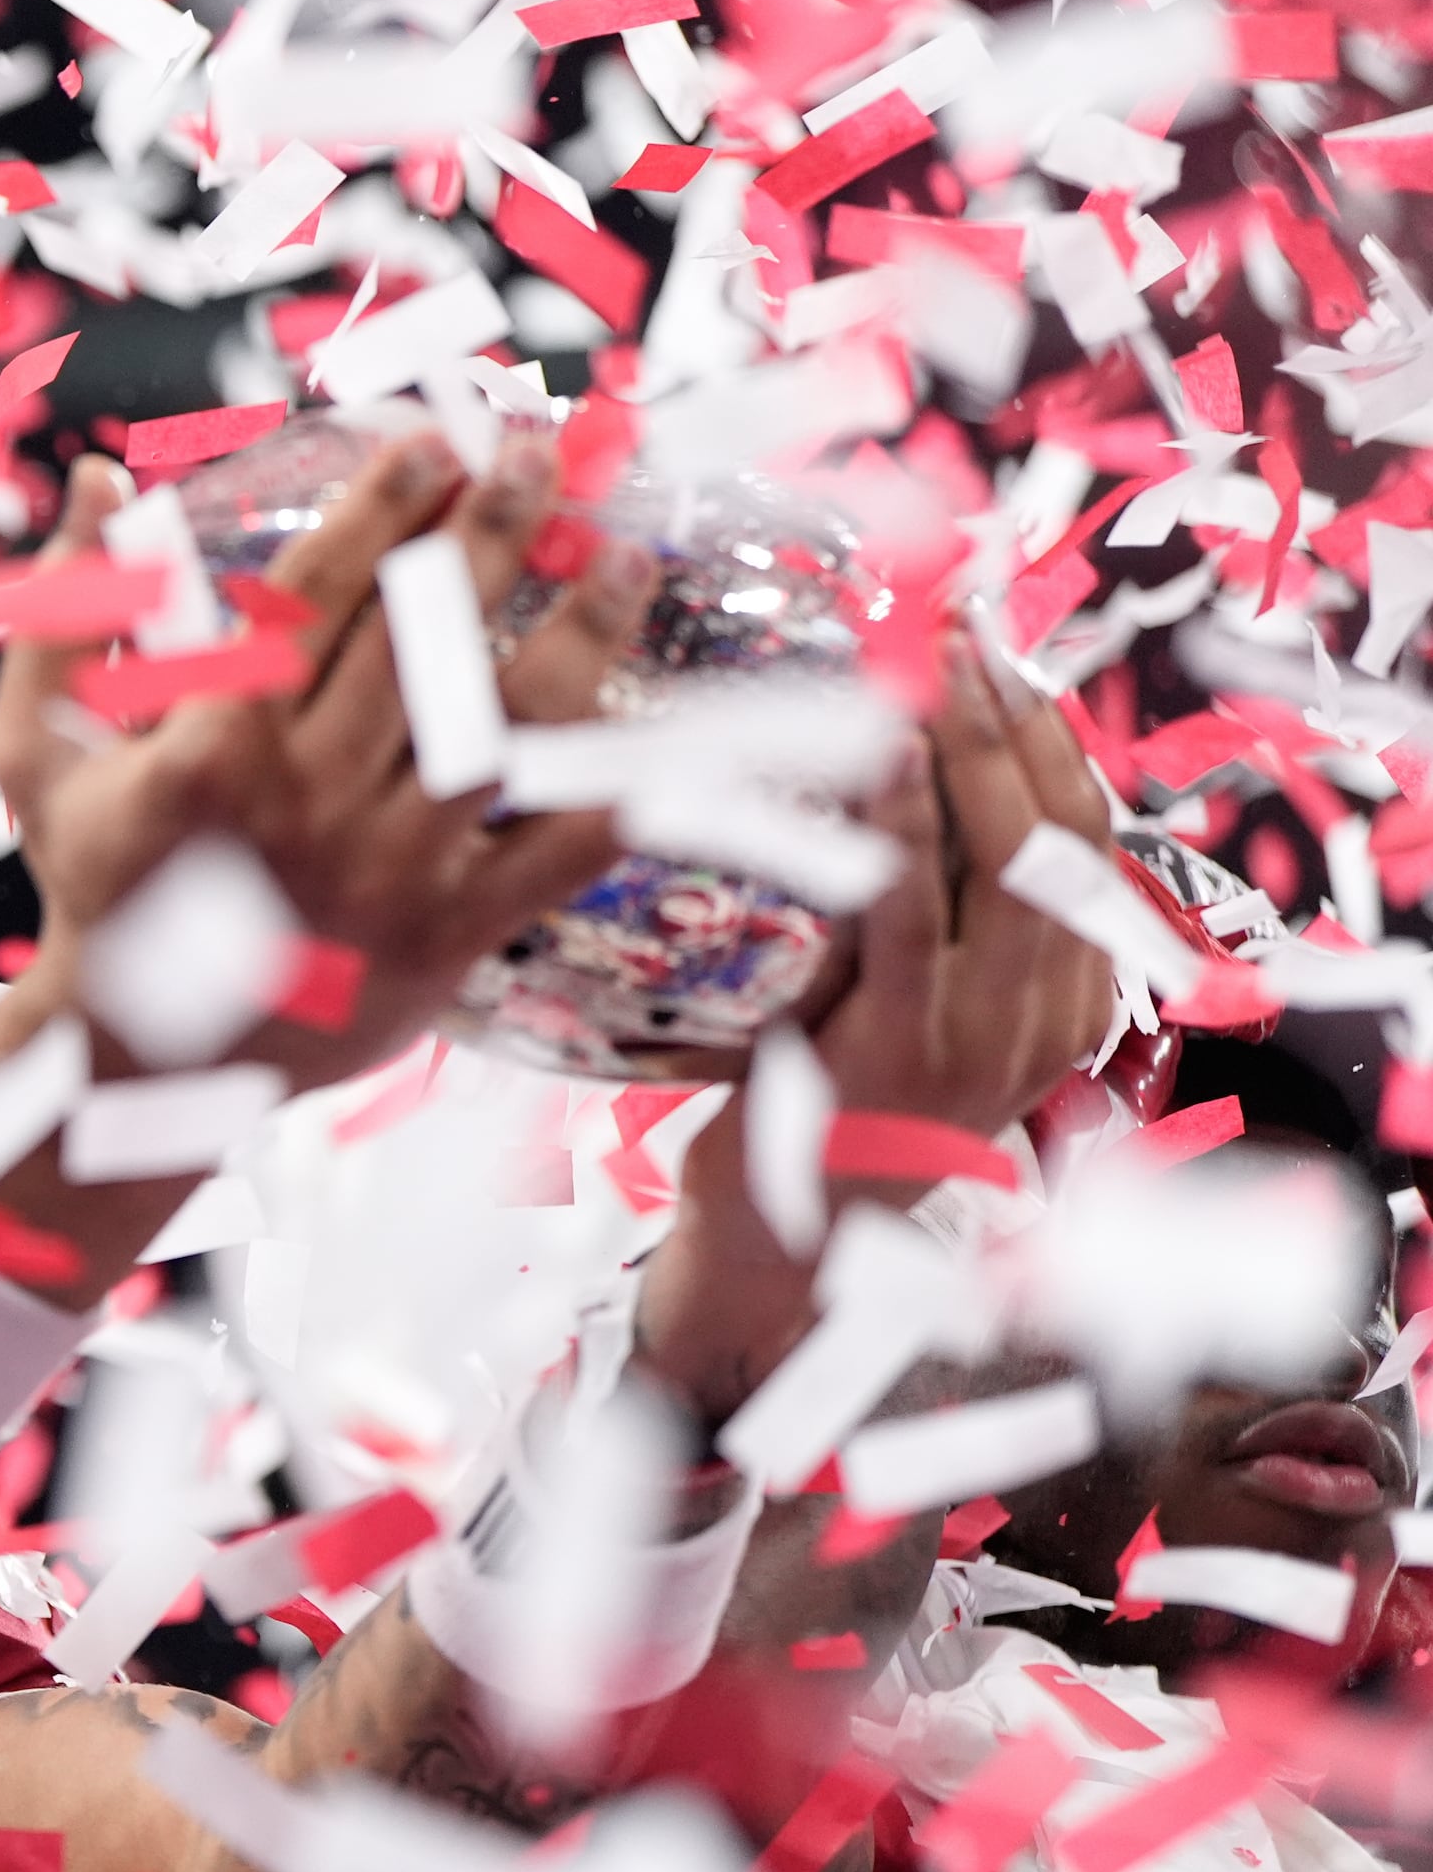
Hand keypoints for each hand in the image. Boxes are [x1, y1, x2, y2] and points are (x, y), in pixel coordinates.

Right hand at [0, 428, 657, 1088]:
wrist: (141, 1062)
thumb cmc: (94, 882)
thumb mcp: (41, 748)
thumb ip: (67, 612)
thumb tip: (93, 481)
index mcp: (212, 744)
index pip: (317, 597)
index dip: (382, 508)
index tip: (433, 442)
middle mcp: (306, 801)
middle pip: (421, 641)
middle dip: (489, 533)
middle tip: (542, 455)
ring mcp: (384, 873)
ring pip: (501, 732)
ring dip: (573, 635)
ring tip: (620, 554)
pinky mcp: (444, 940)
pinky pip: (548, 860)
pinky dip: (609, 796)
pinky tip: (657, 726)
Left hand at [809, 637, 1119, 1134]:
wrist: (786, 1239)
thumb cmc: (838, 1098)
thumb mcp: (918, 998)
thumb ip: (937, 910)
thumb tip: (914, 762)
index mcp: (1071, 992)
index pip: (1085, 838)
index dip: (1051, 736)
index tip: (1005, 653)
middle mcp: (1048, 1010)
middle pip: (1061, 834)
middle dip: (1018, 719)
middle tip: (967, 633)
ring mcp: (983, 1034)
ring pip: (1008, 862)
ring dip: (972, 749)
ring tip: (937, 666)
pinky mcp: (901, 1045)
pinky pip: (911, 913)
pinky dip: (906, 822)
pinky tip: (888, 756)